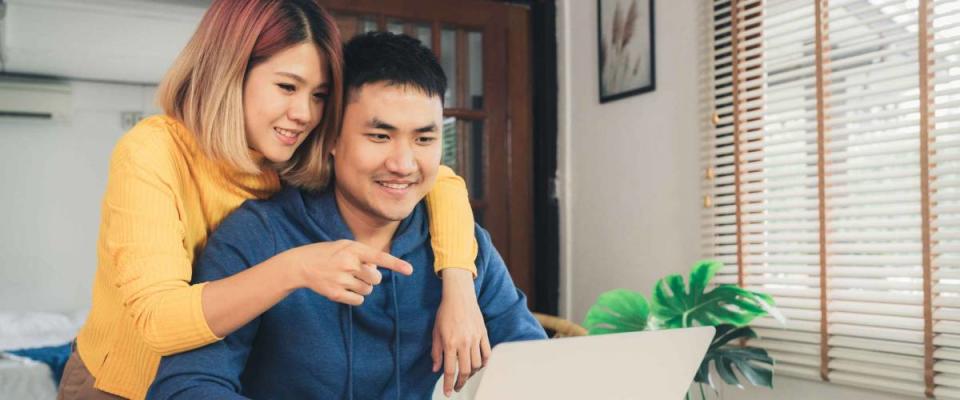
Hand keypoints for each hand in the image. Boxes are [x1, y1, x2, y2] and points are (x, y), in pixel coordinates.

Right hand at [284, 240, 412, 304]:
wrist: (302, 264)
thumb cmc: (329, 253)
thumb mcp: (346, 246)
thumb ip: (364, 256)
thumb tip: (377, 271)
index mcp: (353, 250)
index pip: (378, 257)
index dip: (395, 264)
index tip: (409, 270)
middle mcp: (348, 264)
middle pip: (376, 279)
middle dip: (373, 279)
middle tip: (361, 274)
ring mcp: (341, 280)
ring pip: (368, 291)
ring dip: (364, 287)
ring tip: (350, 280)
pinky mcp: (335, 294)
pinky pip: (358, 300)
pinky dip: (356, 297)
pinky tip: (345, 288)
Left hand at [431, 268, 490, 396]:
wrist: (459, 296)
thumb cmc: (445, 313)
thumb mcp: (435, 332)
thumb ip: (436, 352)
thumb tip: (435, 369)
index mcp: (450, 343)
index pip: (449, 370)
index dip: (448, 384)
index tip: (447, 392)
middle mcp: (464, 343)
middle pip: (465, 371)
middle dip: (461, 382)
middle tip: (456, 387)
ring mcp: (475, 339)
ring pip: (477, 364)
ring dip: (472, 373)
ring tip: (466, 374)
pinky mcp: (483, 334)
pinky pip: (486, 353)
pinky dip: (484, 362)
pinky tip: (479, 365)